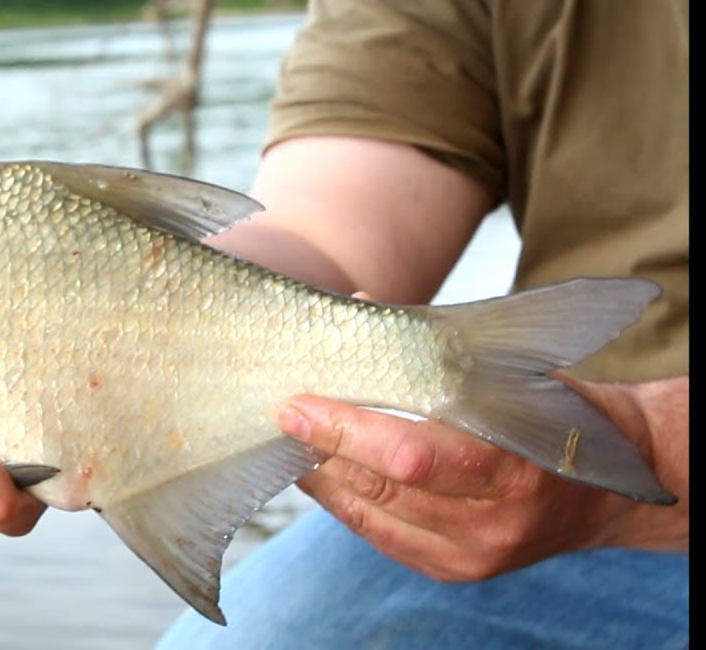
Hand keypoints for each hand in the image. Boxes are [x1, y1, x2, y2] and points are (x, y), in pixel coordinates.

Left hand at [277, 372, 687, 581]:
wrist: (600, 485)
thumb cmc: (547, 410)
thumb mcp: (506, 371)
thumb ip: (431, 350)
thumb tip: (357, 310)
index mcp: (512, 466)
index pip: (409, 456)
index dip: (344, 431)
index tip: (297, 404)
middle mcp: (493, 522)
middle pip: (383, 488)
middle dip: (322, 449)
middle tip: (281, 414)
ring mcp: (471, 555)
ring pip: (371, 517)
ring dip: (322, 477)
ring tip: (291, 440)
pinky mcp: (452, 570)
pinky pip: (379, 536)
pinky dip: (344, 502)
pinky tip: (321, 472)